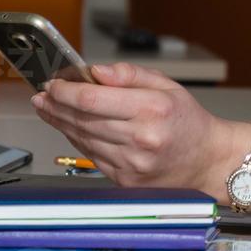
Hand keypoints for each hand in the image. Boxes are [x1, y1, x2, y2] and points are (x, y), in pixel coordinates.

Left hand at [31, 63, 239, 192]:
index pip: (92, 99)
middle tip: (43, 95)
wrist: (207, 160)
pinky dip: (77, 140)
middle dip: (56, 105)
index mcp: (151, 110)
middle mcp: (140, 139)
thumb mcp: (167, 85)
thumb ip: (129, 74)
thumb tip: (95, 71)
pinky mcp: (125, 179)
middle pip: (82, 119)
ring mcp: (131, 163)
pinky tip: (70, 128)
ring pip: (82, 139)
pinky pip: (91, 155)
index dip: (65, 91)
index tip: (53, 84)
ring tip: (48, 109)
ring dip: (60, 123)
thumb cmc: (188, 122)